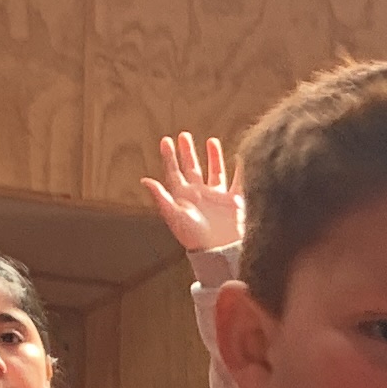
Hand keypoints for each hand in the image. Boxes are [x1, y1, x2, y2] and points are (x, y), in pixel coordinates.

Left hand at [141, 133, 240, 252]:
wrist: (220, 251)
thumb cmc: (194, 237)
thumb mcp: (174, 216)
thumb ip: (161, 197)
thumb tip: (145, 180)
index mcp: (184, 196)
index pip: (174, 172)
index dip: (170, 157)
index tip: (166, 141)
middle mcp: (200, 194)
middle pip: (192, 168)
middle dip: (188, 152)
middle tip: (184, 135)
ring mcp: (218, 197)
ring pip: (215, 171)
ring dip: (213, 157)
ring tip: (211, 141)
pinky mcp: (235, 202)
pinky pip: (238, 181)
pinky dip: (240, 169)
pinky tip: (241, 157)